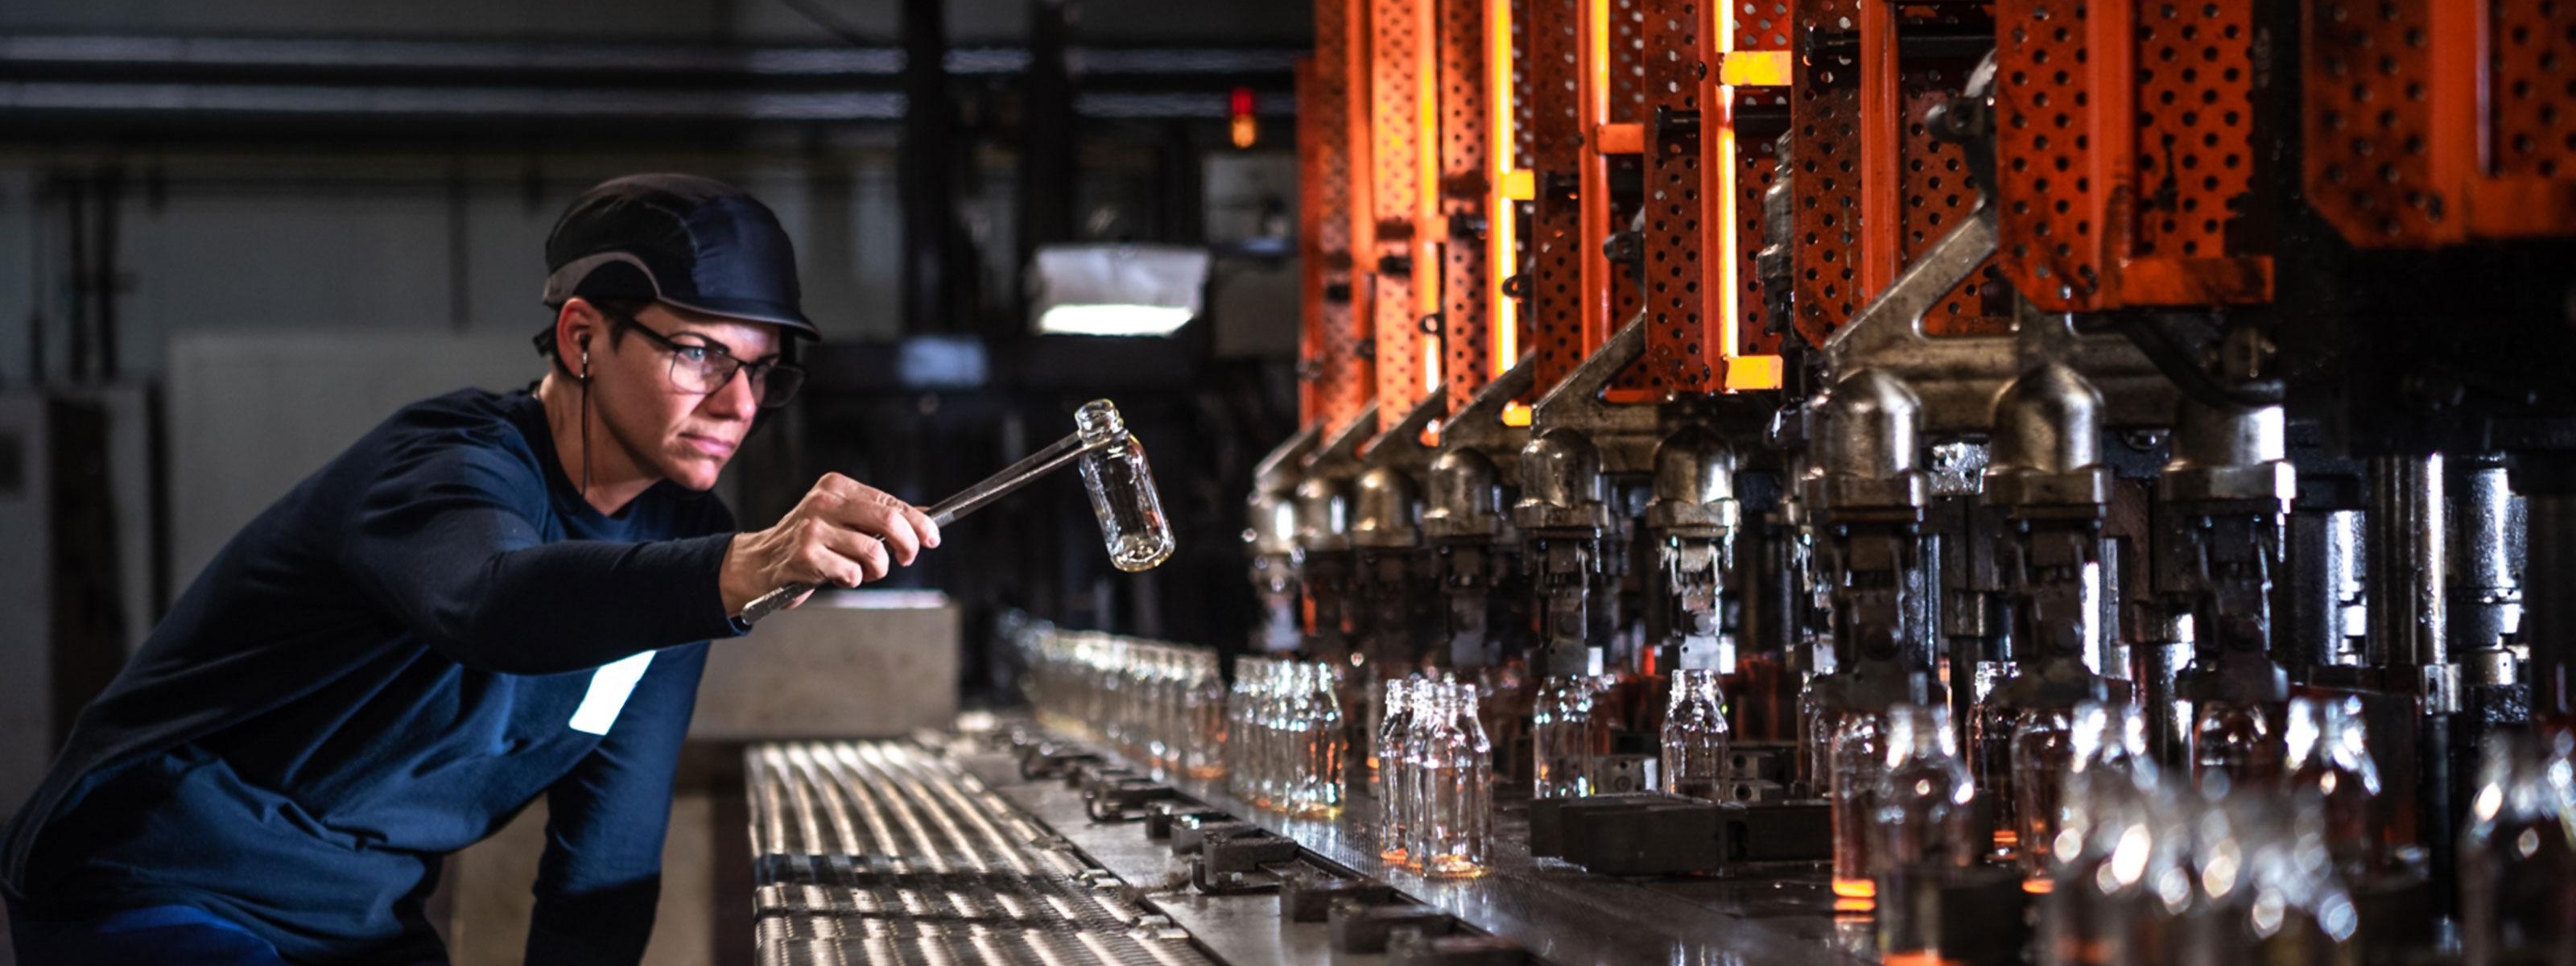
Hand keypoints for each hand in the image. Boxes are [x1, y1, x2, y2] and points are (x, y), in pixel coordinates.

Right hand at [719, 473, 941, 615]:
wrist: (761, 562)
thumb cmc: (810, 541)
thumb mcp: (842, 518)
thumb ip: (878, 516)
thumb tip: (926, 517)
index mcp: (837, 486)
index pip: (890, 502)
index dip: (919, 523)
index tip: (933, 538)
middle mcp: (824, 501)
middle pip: (888, 522)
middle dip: (908, 545)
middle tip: (907, 559)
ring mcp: (813, 528)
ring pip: (873, 552)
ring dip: (876, 570)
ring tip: (864, 571)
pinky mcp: (806, 555)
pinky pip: (852, 573)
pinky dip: (853, 580)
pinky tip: (838, 576)